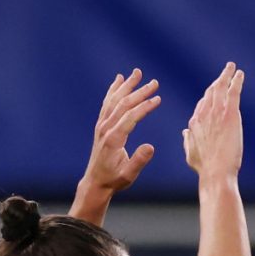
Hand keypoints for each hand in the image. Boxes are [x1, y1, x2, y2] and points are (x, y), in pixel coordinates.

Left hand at [79, 69, 160, 201]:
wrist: (96, 182)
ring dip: (127, 86)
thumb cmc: (114, 179)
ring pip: (114, 100)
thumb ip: (139, 161)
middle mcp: (106, 128)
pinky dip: (113, 90)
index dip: (145, 107)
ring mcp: (102, 125)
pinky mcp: (101, 125)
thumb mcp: (129, 175)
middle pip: (123, 104)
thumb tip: (151, 147)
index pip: (131, 117)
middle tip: (154, 83)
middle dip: (140, 92)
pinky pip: (107, 103)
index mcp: (114, 138)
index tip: (158, 98)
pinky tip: (119, 80)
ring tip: (137, 73)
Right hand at [182, 62, 244, 181]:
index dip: (208, 98)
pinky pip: (233, 92)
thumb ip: (187, 140)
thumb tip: (184, 132)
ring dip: (226, 75)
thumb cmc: (204, 167)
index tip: (214, 92)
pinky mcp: (230, 114)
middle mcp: (203, 113)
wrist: (215, 172)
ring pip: (220, 87)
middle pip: (210, 92)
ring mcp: (216, 112)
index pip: (202, 104)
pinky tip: (240, 74)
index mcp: (194, 122)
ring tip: (231, 67)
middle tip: (223, 73)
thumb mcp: (190, 153)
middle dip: (216, 81)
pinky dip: (236, 81)